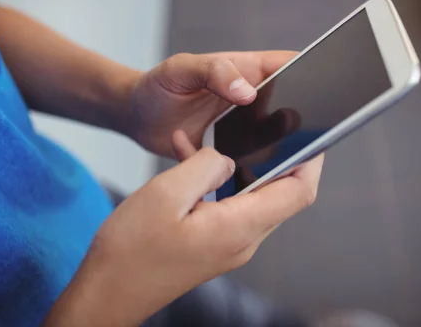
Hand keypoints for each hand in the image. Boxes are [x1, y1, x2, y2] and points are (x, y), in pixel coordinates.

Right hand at [44, 147, 322, 326]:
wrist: (107, 293)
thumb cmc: (130, 252)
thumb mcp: (166, 194)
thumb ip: (205, 166)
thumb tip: (226, 157)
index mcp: (239, 227)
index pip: (298, 192)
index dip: (311, 160)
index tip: (312, 133)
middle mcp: (243, 240)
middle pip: (280, 194)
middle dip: (273, 157)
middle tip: (262, 126)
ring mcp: (230, 246)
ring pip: (252, 197)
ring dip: (238, 168)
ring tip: (209, 143)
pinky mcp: (215, 246)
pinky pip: (230, 208)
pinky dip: (218, 184)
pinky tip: (190, 166)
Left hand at [122, 51, 297, 157]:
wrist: (135, 118)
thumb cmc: (156, 86)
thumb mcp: (180, 69)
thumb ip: (214, 72)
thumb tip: (248, 91)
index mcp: (247, 70)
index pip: (290, 66)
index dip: (312, 75)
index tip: (323, 94)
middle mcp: (252, 99)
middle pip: (291, 107)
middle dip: (299, 122)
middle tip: (298, 140)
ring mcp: (244, 126)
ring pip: (275, 140)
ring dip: (271, 151)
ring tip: (254, 156)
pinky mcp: (232, 151)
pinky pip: (247, 161)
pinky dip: (239, 168)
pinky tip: (213, 164)